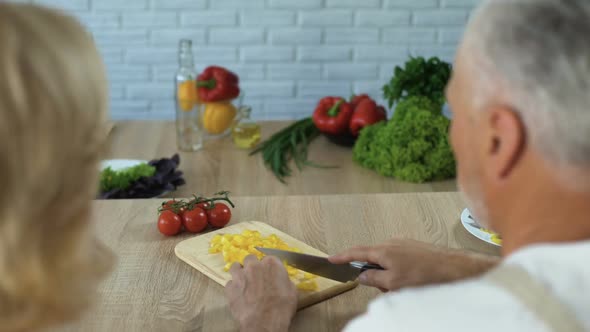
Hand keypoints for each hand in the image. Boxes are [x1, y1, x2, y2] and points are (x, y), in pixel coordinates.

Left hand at [225, 255, 297, 331]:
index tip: (270, 274)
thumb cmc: (282, 306)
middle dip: (253, 266)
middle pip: (250, 259)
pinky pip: (230, 284)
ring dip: (239, 272)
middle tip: (256, 276)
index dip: (269, 267)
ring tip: (243, 280)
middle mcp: (254, 266)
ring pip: (235, 267)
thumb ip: (284, 280)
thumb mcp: (292, 290)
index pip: (269, 258)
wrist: (265, 321)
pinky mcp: (230, 288)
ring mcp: (239, 276)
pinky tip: (238, 294)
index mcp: (271, 263)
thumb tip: (280, 280)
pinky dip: (233, 288)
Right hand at [329, 239, 498, 291]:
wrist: (453, 268)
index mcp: (383, 250)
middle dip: (374, 274)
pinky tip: (411, 281)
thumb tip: (362, 275)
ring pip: (387, 261)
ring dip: (389, 275)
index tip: (331, 258)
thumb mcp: (393, 283)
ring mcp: (404, 244)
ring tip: (402, 287)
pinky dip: (399, 272)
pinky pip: (399, 260)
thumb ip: (373, 278)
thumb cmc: (424, 275)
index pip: (356, 252)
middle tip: (383, 288)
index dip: (343, 256)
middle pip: (373, 258)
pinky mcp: (415, 248)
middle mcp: (392, 243)